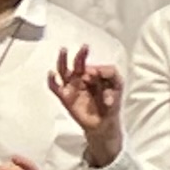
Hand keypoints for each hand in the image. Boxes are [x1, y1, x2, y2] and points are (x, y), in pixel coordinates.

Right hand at [48, 49, 121, 164]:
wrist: (104, 122)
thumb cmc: (110, 102)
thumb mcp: (117, 84)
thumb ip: (110, 73)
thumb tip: (96, 71)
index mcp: (93, 73)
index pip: (93, 65)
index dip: (98, 69)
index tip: (102, 76)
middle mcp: (81, 78)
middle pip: (77, 63)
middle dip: (80, 55)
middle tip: (85, 47)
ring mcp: (72, 87)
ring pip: (64, 70)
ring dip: (63, 60)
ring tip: (64, 50)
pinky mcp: (65, 97)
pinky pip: (55, 87)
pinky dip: (52, 80)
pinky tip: (52, 74)